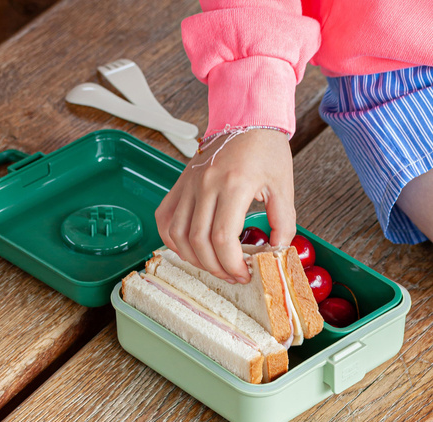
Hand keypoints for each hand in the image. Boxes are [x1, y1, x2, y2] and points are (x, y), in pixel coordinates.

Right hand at [155, 128, 295, 283]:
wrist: (246, 118)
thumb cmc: (266, 150)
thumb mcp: (284, 187)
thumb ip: (283, 223)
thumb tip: (277, 253)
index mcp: (234, 185)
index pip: (222, 239)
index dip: (232, 265)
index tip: (244, 274)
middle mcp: (205, 185)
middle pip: (198, 242)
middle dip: (215, 268)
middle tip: (231, 275)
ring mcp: (189, 185)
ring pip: (177, 234)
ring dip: (193, 258)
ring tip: (212, 265)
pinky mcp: (180, 184)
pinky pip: (165, 218)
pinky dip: (171, 239)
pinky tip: (188, 247)